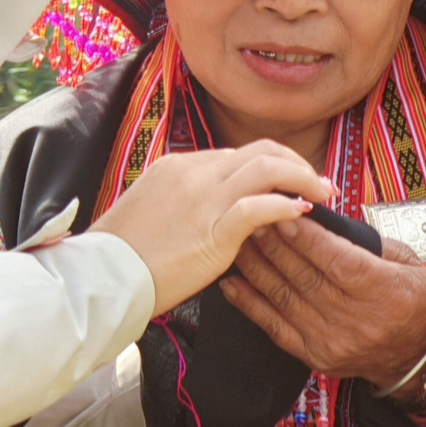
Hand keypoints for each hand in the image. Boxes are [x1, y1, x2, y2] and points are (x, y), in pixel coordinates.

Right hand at [95, 143, 329, 315]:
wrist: (102, 275)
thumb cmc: (122, 255)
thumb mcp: (152, 211)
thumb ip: (186, 201)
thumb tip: (216, 209)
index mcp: (179, 166)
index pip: (238, 155)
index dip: (273, 166)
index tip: (291, 182)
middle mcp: (195, 173)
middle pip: (261, 151)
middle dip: (297, 164)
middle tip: (320, 184)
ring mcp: (204, 198)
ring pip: (268, 167)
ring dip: (303, 178)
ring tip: (323, 195)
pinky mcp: (213, 228)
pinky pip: (260, 206)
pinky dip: (287, 204)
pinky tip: (303, 212)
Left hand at [220, 220, 425, 386]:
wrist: (418, 354)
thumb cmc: (413, 300)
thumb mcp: (407, 263)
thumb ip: (365, 242)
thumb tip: (320, 219)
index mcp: (386, 293)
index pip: (337, 261)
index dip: (307, 237)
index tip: (284, 212)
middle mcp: (357, 321)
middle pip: (305, 277)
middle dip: (274, 243)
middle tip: (253, 216)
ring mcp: (332, 342)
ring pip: (284, 298)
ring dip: (257, 267)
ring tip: (239, 241)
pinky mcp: (315, 356)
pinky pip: (274, 328)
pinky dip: (250, 304)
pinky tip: (232, 283)